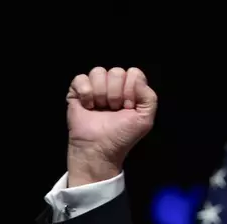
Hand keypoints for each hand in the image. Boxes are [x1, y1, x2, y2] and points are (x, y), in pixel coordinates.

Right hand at [66, 67, 157, 185]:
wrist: (99, 148)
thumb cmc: (122, 135)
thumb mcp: (145, 119)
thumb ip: (149, 98)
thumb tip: (137, 78)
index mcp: (131, 90)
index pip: (134, 73)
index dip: (131, 89)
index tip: (128, 107)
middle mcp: (113, 86)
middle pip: (116, 71)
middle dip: (116, 94)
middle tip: (114, 110)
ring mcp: (95, 87)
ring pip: (98, 72)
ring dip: (101, 94)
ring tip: (101, 109)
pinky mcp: (77, 91)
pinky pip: (81, 78)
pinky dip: (85, 93)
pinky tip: (88, 106)